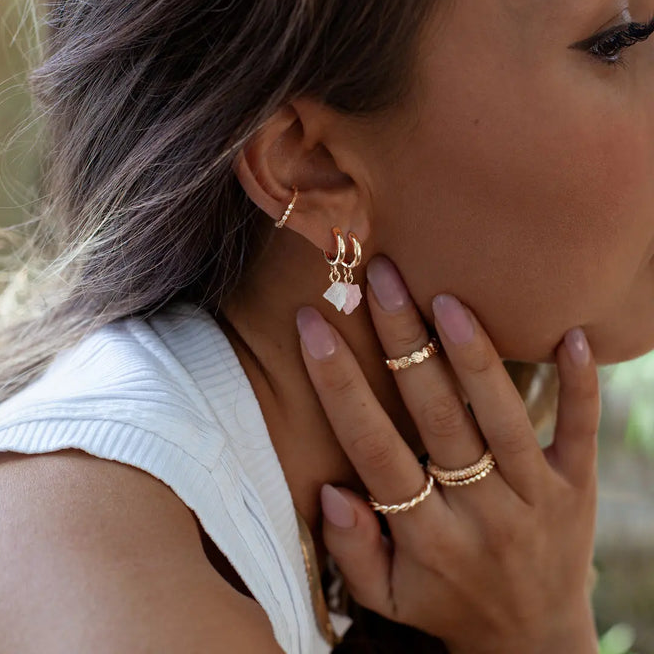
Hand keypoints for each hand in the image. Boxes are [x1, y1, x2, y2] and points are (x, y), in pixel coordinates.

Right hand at [295, 255, 599, 653]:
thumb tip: (331, 489)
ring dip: (473, 354)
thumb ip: (354, 549)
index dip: (339, 384)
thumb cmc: (446, 604)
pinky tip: (572, 333)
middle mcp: (482, 512)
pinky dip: (581, 383)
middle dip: (402, 341)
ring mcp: (537, 496)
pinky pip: (582, 430)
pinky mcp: (578, 487)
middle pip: (437, 416)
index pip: (374, 448)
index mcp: (428, 537)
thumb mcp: (388, 598)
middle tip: (380, 277)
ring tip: (444, 297)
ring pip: (502, 416)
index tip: (313, 327)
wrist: (534, 640)